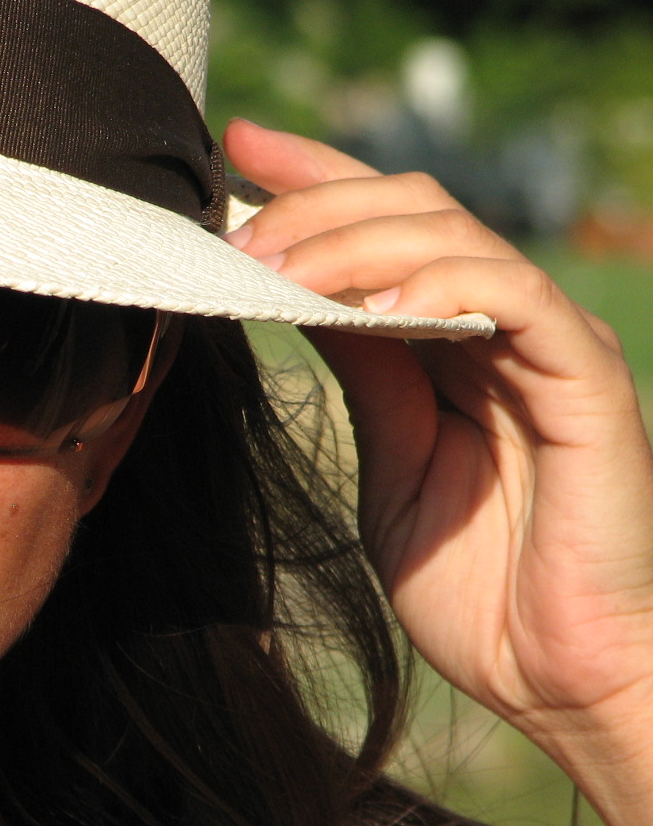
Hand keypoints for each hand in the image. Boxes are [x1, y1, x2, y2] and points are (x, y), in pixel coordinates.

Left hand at [221, 120, 652, 780]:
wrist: (556, 677)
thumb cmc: (476, 585)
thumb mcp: (390, 461)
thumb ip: (364, 374)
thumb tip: (296, 292)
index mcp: (454, 340)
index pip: (384, 226)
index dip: (315, 178)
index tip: (236, 149)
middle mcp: (505, 324)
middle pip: (413, 209)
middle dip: (315, 202)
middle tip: (237, 227)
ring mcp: (551, 343)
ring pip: (457, 235)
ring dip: (354, 239)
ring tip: (275, 267)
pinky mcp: (588, 378)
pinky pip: (517, 296)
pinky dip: (442, 284)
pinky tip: (373, 302)